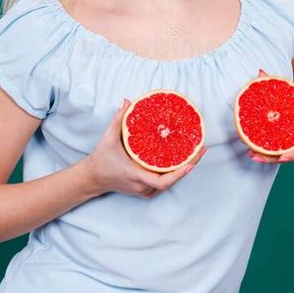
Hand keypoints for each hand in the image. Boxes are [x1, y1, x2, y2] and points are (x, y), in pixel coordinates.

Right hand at [84, 99, 206, 197]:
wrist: (92, 178)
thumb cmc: (101, 159)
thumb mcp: (108, 138)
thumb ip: (118, 119)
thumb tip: (127, 101)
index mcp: (136, 175)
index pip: (162, 181)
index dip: (179, 174)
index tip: (191, 163)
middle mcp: (142, 186)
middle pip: (171, 181)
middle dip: (188, 166)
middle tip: (201, 150)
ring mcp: (144, 191)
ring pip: (169, 183)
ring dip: (182, 170)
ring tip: (195, 153)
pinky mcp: (144, 191)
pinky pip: (163, 184)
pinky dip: (173, 175)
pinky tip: (181, 162)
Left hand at [248, 69, 293, 164]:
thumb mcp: (293, 92)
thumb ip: (277, 83)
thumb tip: (260, 71)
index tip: (283, 157)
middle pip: (290, 155)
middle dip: (273, 159)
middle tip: (256, 156)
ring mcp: (293, 144)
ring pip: (281, 156)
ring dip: (267, 158)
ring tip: (252, 156)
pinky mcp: (284, 144)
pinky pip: (276, 152)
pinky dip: (266, 153)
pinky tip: (252, 151)